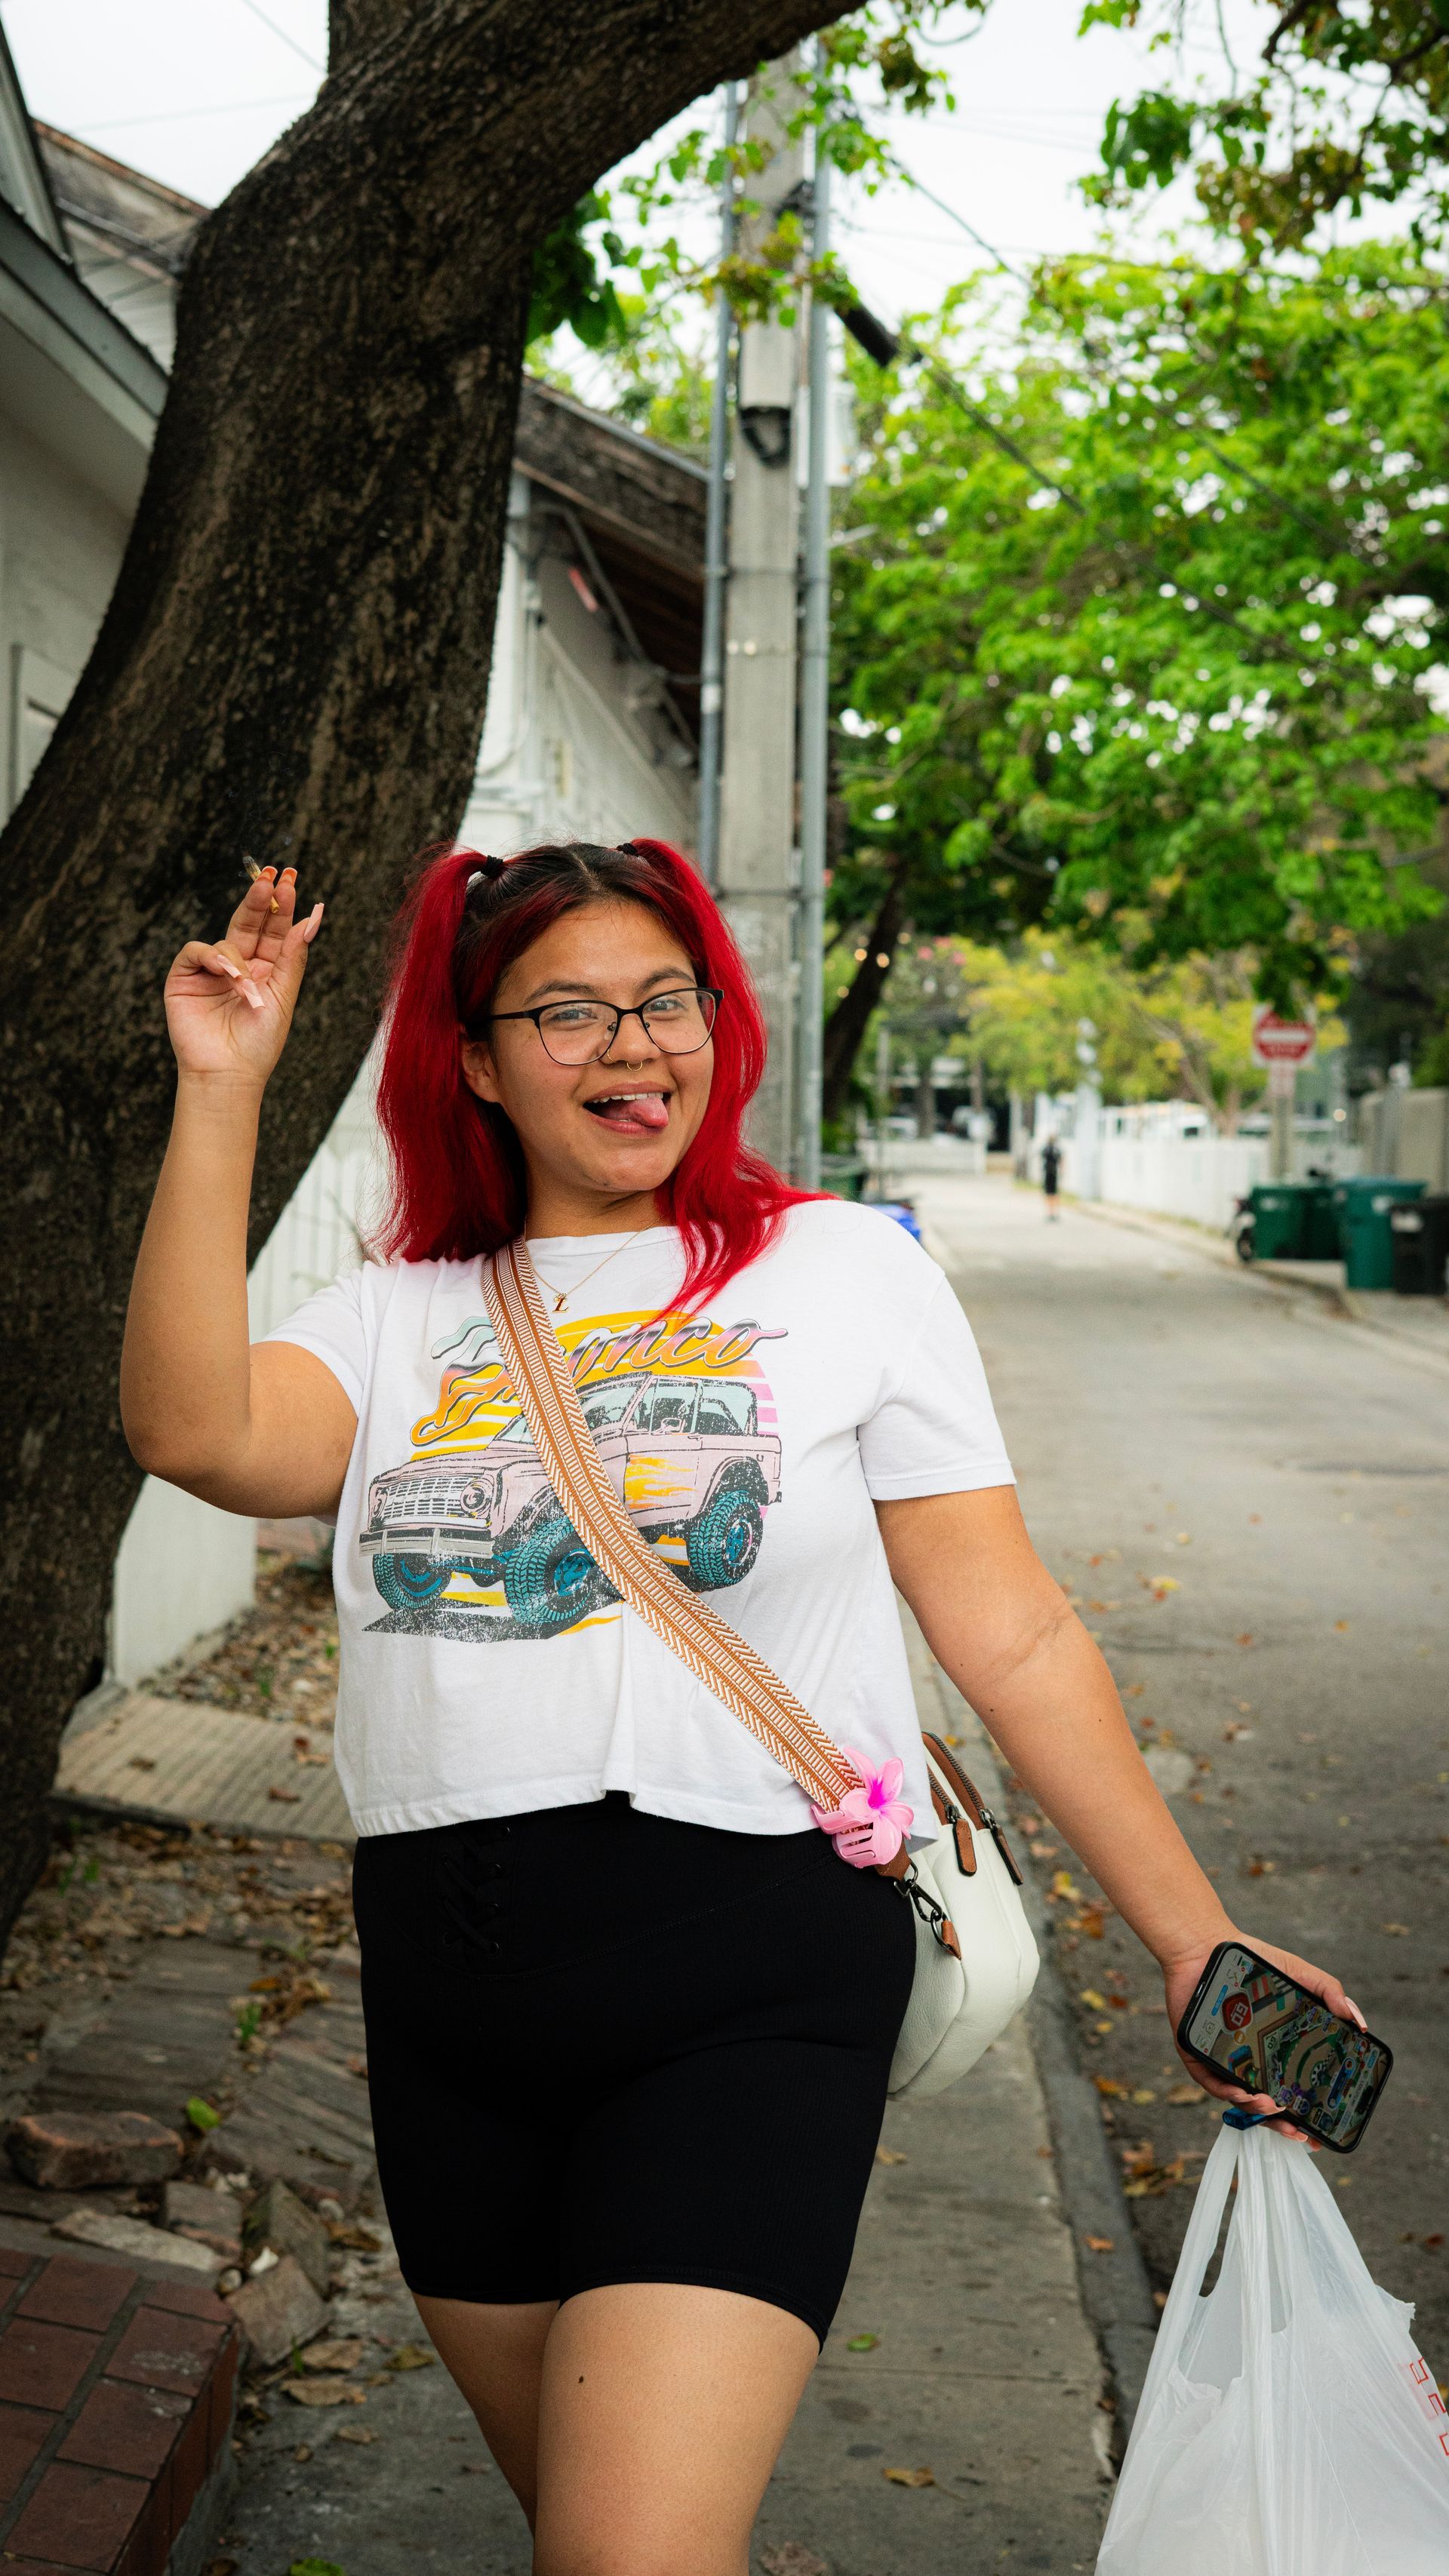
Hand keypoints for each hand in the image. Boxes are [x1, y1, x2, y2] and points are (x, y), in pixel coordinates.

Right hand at [163, 866, 322, 1088]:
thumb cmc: (260, 1043)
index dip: (281, 905)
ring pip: (226, 939)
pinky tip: (227, 974)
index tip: (290, 880)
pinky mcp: (185, 977)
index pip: (275, 928)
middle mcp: (239, 965)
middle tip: (272, 876)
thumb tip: (314, 916)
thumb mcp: (283, 995)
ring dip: (238, 958)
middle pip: (249, 922)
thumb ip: (293, 954)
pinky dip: (213, 958)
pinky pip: (197, 951)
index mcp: (266, 968)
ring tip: (246, 985)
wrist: (229, 1073)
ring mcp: (211, 971)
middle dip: (260, 899)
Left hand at [1160, 1932, 1364, 2147]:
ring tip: (1273, 2107)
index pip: (1292, 2091)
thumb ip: (1330, 1993)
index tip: (1318, 2133)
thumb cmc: (1255, 1961)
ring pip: (1238, 2098)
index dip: (1304, 2115)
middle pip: (1265, 2104)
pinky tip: (1241, 2091)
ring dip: (1256, 2109)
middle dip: (1281, 2124)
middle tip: (1298, 2132)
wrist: (1208, 1944)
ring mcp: (1221, 2060)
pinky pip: (1209, 2081)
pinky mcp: (1195, 2054)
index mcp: (1272, 2051)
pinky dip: (1226, 2091)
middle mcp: (1247, 2061)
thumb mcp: (1300, 1974)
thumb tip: (1361, 2024)